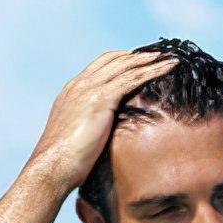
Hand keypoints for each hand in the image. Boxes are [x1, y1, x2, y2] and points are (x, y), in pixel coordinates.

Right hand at [28, 49, 174, 193]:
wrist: (52, 168)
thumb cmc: (62, 165)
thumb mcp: (76, 140)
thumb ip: (87, 131)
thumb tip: (101, 143)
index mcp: (72, 92)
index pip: (99, 68)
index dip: (121, 62)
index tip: (139, 63)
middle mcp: (79, 85)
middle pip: (113, 60)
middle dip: (137, 56)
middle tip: (159, 54)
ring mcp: (89, 89)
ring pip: (125, 65)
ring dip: (149, 60)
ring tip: (170, 58)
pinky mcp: (100, 99)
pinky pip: (131, 79)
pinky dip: (151, 71)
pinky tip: (167, 69)